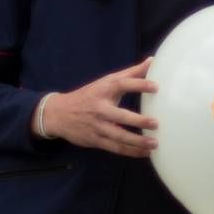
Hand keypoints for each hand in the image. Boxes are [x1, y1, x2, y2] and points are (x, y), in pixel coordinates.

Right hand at [38, 58, 158, 156]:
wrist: (57, 114)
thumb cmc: (90, 95)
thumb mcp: (107, 81)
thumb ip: (132, 73)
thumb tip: (154, 60)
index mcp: (104, 90)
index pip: (122, 85)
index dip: (139, 84)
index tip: (156, 87)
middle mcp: (100, 108)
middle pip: (119, 115)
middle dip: (137, 121)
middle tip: (156, 123)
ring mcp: (97, 126)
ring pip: (118, 136)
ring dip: (137, 141)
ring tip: (154, 144)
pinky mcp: (95, 140)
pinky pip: (115, 147)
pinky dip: (130, 152)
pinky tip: (145, 153)